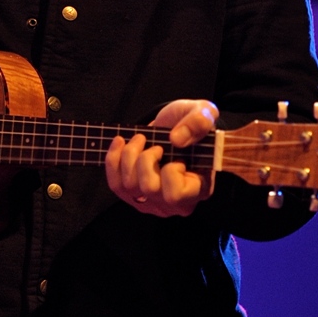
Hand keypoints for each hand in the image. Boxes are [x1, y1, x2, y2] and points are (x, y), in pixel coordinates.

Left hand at [105, 99, 218, 217]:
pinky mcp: (134, 196)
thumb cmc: (191, 124)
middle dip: (146, 158)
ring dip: (130, 155)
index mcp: (198, 189)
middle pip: (149, 189)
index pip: (176, 195)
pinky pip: (115, 184)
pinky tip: (120, 143)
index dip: (170, 170)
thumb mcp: (204, 112)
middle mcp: (176, 204)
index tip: (175, 151)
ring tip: (140, 139)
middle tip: (155, 144)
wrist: (174, 126)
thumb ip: (200, 121)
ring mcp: (153, 202)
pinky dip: (113, 159)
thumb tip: (176, 139)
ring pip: (129, 186)